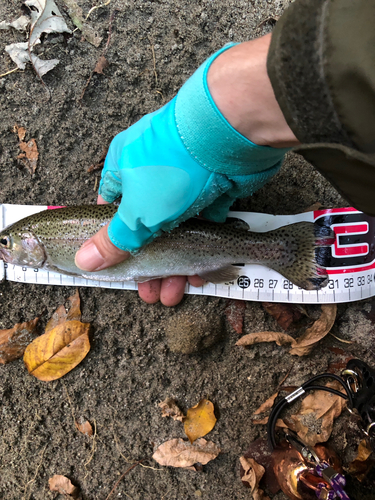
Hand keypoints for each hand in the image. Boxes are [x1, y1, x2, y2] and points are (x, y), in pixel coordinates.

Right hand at [75, 36, 289, 305]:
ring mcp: (185, 184)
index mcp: (124, 169)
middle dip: (146, 264)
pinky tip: (198, 277)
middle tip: (148, 292)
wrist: (230, 136)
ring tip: (171, 294)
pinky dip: (200, 252)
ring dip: (173, 265)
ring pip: (175, 232)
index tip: (117, 267)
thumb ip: (114, 240)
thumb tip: (84, 260)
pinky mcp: (213, 192)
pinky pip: (202, 229)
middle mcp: (153, 175)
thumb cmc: (172, 168)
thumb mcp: (137, 212)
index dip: (111, 240)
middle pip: (145, 228)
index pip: (110, 208)